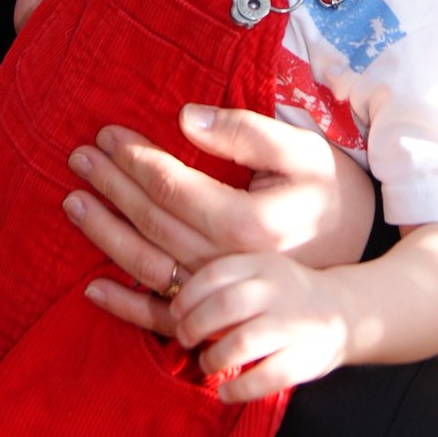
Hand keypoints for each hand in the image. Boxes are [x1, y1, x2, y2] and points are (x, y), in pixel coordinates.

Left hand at [66, 105, 375, 336]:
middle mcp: (227, 264)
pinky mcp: (219, 317)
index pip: (173, 186)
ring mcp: (221, 297)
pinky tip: (91, 287)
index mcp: (248, 223)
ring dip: (106, 234)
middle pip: (154, 222)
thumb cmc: (332, 194)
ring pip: (149, 265)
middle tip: (79, 158)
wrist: (362, 261)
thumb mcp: (302, 151)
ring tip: (75, 202)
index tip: (108, 134)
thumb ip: (245, 133)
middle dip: (112, 187)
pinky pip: (162, 317)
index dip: (136, 159)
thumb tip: (184, 119)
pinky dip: (124, 307)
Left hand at [172, 250, 351, 401]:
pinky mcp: (304, 359)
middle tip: (187, 339)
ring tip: (207, 363)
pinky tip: (225, 392)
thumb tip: (177, 310)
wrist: (345, 311)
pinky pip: (265, 378)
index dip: (188, 295)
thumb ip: (228, 283)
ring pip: (241, 343)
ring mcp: (293, 326)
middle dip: (194, 326)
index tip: (177, 312)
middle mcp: (278, 292)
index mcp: (264, 265)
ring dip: (213, 359)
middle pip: (225, 306)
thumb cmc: (287, 295)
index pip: (216, 273)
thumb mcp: (263, 272)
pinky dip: (238, 389)